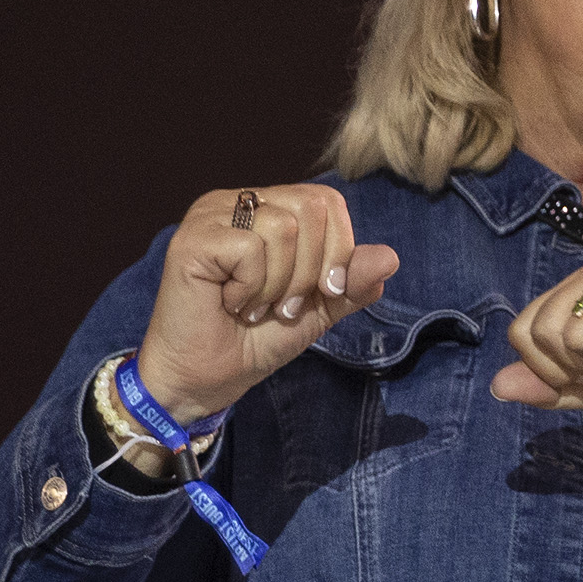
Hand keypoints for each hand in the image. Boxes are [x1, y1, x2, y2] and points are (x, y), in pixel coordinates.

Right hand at [132, 184, 399, 428]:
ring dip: (280, 284)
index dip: (338, 251)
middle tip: (282, 305)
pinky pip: (250, 247)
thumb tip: (390, 257)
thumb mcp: (318, 310)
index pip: (327, 201)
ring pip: (284, 228)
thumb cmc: (253, 340)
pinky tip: (231, 303)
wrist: (206, 380)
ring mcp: (210, 215)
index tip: (320, 294)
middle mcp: (237, 201)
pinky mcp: (191, 239)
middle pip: (312, 208)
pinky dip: (252, 287)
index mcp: (267, 208)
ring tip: (254, 307)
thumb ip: (351, 282)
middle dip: (312, 270)